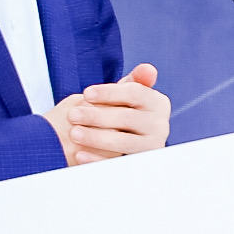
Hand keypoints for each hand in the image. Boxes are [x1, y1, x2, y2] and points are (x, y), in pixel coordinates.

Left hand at [42, 63, 170, 164]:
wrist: (130, 139)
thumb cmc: (126, 111)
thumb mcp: (130, 95)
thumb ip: (136, 80)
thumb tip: (148, 70)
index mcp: (158, 103)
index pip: (136, 93)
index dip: (109, 93)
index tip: (86, 93)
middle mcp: (160, 125)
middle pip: (128, 118)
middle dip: (98, 116)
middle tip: (73, 115)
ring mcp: (151, 146)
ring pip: (124, 142)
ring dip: (97, 138)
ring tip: (74, 133)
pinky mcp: (139, 163)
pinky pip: (117, 164)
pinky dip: (97, 160)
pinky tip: (80, 155)